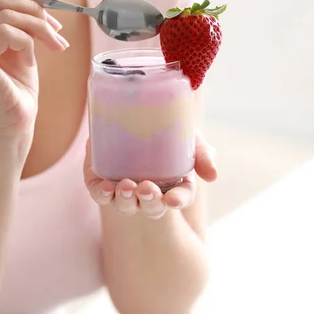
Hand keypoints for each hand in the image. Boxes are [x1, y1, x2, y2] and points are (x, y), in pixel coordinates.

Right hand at [0, 0, 67, 135]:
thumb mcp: (16, 43)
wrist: (12, 125)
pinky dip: (27, 42)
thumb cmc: (15, 87)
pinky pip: (5, 32)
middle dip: (34, 9)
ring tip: (55, 44)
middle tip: (57, 27)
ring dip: (38, 27)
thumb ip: (14, 14)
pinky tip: (31, 62)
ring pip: (4, 15)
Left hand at [84, 132, 217, 218]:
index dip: (177, 200)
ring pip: (125, 204)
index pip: (178, 198)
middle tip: (146, 189)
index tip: (171, 200)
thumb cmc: (168, 127)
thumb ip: (203, 154)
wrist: (136, 107)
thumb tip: (213, 176)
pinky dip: (102, 194)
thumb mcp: (190, 138)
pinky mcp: (102, 180)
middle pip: (151, 206)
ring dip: (126, 200)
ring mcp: (124, 188)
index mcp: (174, 184)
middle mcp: (149, 191)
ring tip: (126, 187)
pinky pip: (100, 194)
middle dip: (149, 201)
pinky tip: (104, 187)